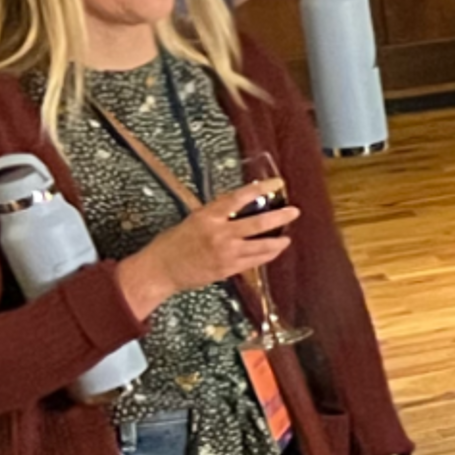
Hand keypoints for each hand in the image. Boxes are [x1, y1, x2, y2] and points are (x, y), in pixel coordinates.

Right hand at [122, 193, 298, 314]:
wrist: (160, 270)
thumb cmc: (172, 244)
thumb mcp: (193, 220)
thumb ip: (217, 215)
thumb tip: (239, 207)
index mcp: (208, 216)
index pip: (238, 197)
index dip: (259, 189)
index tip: (275, 183)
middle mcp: (219, 234)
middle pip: (258, 223)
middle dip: (280, 216)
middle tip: (293, 212)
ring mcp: (225, 253)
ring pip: (262, 246)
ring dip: (278, 241)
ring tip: (286, 237)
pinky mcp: (227, 269)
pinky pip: (254, 262)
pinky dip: (267, 255)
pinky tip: (273, 251)